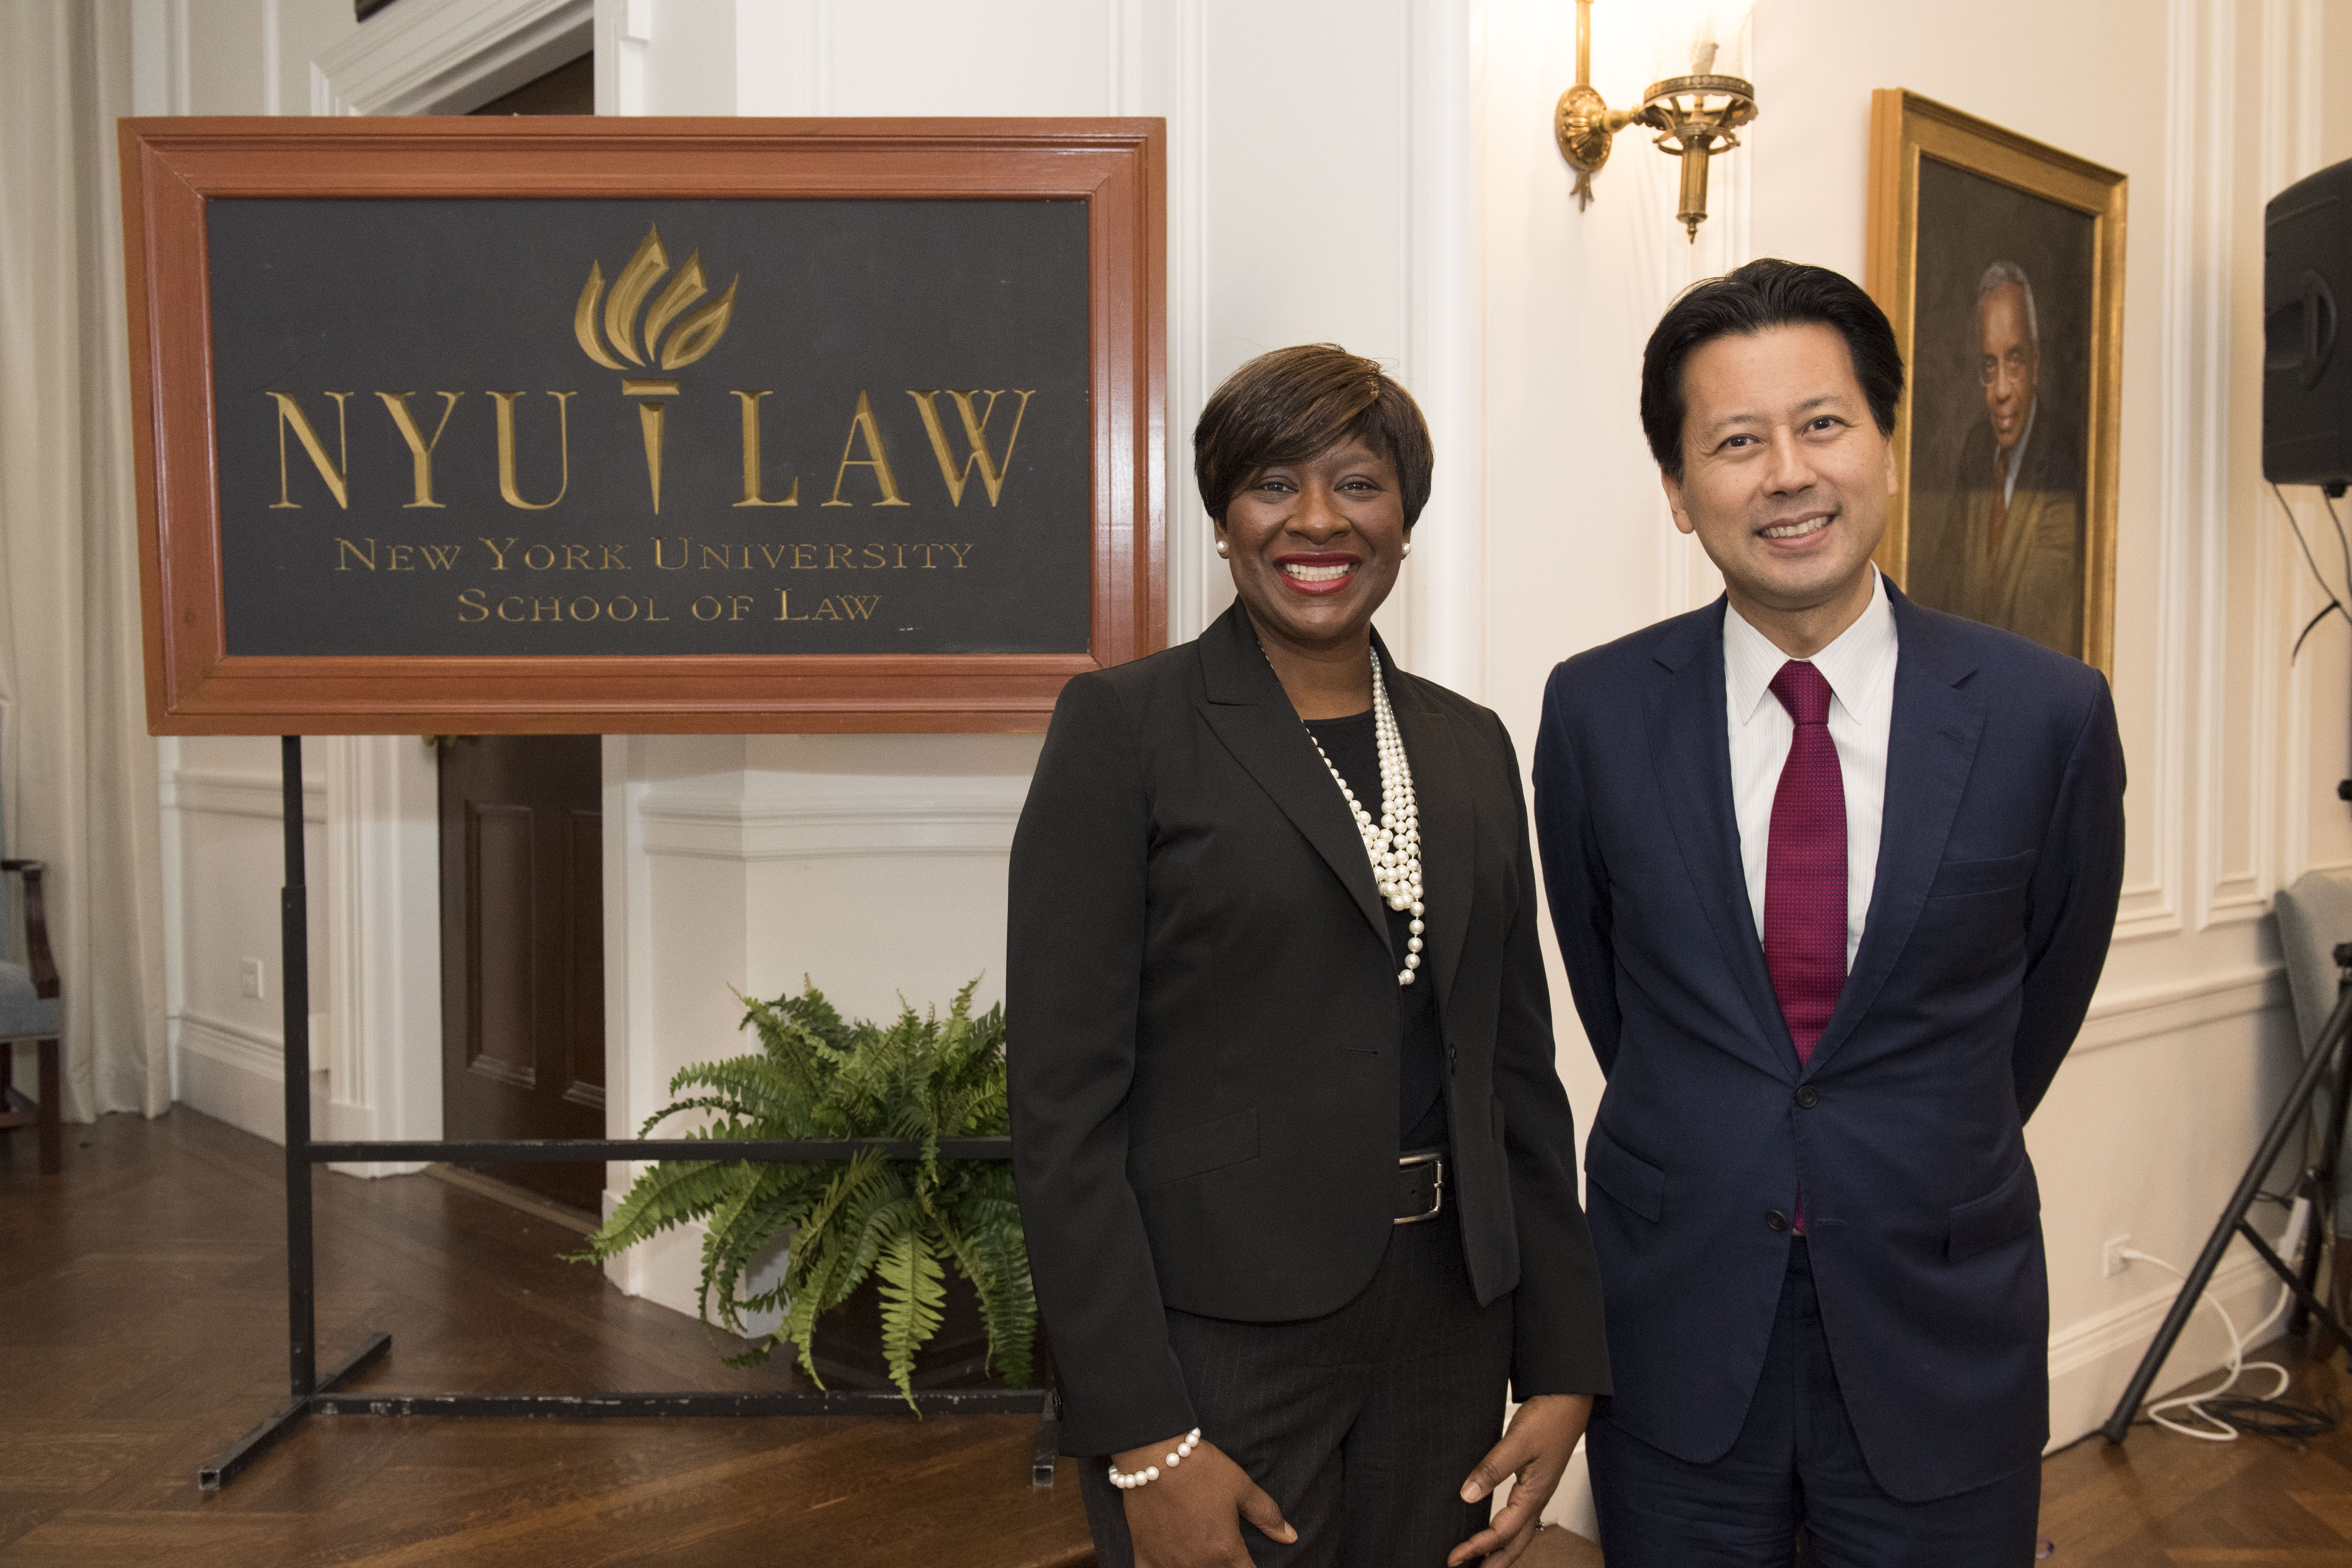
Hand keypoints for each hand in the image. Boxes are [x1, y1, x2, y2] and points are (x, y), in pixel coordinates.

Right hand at [1119, 1434, 1295, 1567]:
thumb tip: (1290, 1537)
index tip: (1247, 1562)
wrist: (1154, 1456)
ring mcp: (1169, 1564)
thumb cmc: (1201, 1469)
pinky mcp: (1144, 1556)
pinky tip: (1169, 1562)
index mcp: (1226, 1551)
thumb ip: (1267, 1514)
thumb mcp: (1241, 1487)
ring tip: (1201, 1553)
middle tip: (1222, 1550)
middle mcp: (1198, 1565)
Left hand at [1447, 1394, 1593, 1566]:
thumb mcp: (1516, 1443)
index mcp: (1533, 1495)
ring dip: (1500, 1551)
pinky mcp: (1536, 1483)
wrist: (1569, 1400)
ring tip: (1481, 1561)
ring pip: (1520, 1534)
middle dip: (1493, 1563)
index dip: (1476, 1548)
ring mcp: (1538, 1492)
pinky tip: (1497, 1529)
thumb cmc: (1549, 1419)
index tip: (1454, 1558)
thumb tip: (1468, 1495)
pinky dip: (1507, 1532)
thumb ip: (1492, 1469)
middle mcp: (1537, 1499)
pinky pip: (1521, 1518)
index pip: (1501, 1533)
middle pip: (1515, 1545)